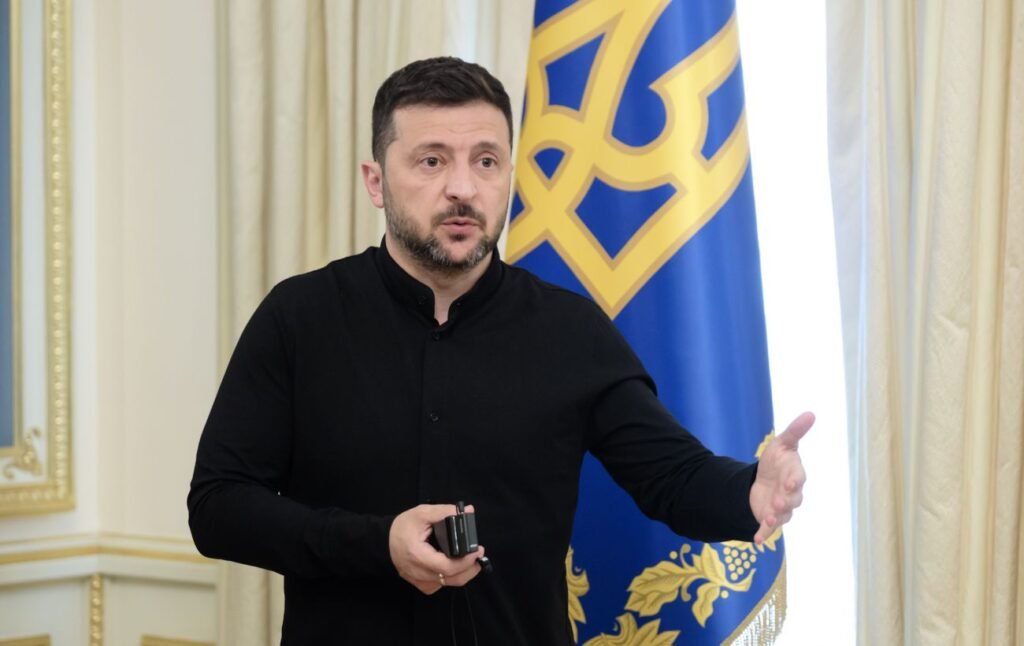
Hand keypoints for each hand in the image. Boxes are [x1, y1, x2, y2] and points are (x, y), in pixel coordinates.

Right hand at [388, 504, 485, 594]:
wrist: (383, 543)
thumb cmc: (402, 528)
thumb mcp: (421, 513)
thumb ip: (444, 512)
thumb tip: (468, 512)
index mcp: (418, 556)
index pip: (447, 566)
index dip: (466, 561)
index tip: (478, 550)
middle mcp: (419, 574)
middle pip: (452, 578)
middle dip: (471, 567)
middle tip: (479, 553)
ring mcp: (420, 582)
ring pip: (449, 583)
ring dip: (464, 572)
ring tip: (473, 558)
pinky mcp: (422, 585)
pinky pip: (442, 584)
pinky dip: (452, 576)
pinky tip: (457, 565)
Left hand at [749, 412, 812, 544]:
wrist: (763, 480)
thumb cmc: (776, 461)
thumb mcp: (781, 443)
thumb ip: (795, 431)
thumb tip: (811, 413)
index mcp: (794, 475)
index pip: (797, 478)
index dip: (794, 480)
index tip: (790, 481)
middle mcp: (791, 494)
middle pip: (792, 499)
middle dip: (785, 501)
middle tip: (778, 502)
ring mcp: (781, 508)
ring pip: (782, 515)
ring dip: (775, 518)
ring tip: (768, 518)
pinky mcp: (769, 517)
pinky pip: (768, 528)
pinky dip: (763, 534)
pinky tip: (757, 541)